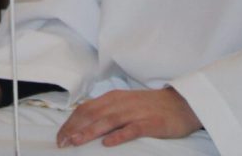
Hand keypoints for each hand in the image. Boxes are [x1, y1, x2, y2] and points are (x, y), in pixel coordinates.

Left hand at [55, 87, 200, 148]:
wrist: (182, 103)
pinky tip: (108, 143)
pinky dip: (119, 136)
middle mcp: (121, 103)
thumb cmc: (150, 106)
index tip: (59, 136)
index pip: (85, 109)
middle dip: (74, 128)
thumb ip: (106, 110)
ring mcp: (136, 113)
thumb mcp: (125, 104)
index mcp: (113, 98)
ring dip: (90, 131)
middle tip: (62, 142)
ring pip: (108, 121)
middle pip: (92, 114)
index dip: (70, 122)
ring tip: (76, 142)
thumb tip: (84, 123)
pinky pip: (132, 130)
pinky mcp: (151, 123)